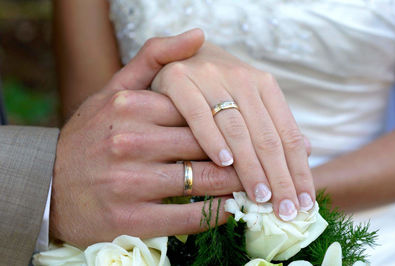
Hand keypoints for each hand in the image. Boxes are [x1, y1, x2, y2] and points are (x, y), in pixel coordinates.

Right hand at [50, 29, 241, 247]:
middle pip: (207, 145)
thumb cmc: (90, 136)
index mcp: (131, 106)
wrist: (50, 186)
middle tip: (264, 162)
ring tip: (253, 184)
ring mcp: (129, 181)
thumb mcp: (113, 90)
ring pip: (205, 180)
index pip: (199, 112)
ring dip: (236, 185)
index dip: (228, 124)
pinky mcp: (131, 218)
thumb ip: (153, 59)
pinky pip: (190, 216)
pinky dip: (217, 214)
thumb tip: (199, 35)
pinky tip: (229, 209)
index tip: (250, 132)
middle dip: (241, 156)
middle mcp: (129, 140)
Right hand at [152, 40, 313, 220]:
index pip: (287, 134)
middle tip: (286, 211)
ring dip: (250, 166)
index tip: (305, 203)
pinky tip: (224, 163)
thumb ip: (273, 122)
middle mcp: (241, 77)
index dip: (298, 170)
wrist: (175, 53)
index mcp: (263, 83)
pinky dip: (212, 139)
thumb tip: (307, 150)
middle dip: (279, 177)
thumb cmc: (214, 87)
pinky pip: (198, 115)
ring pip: (237, 129)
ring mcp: (210, 76)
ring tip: (260, 196)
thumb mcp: (246, 98)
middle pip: (266, 135)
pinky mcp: (178, 80)